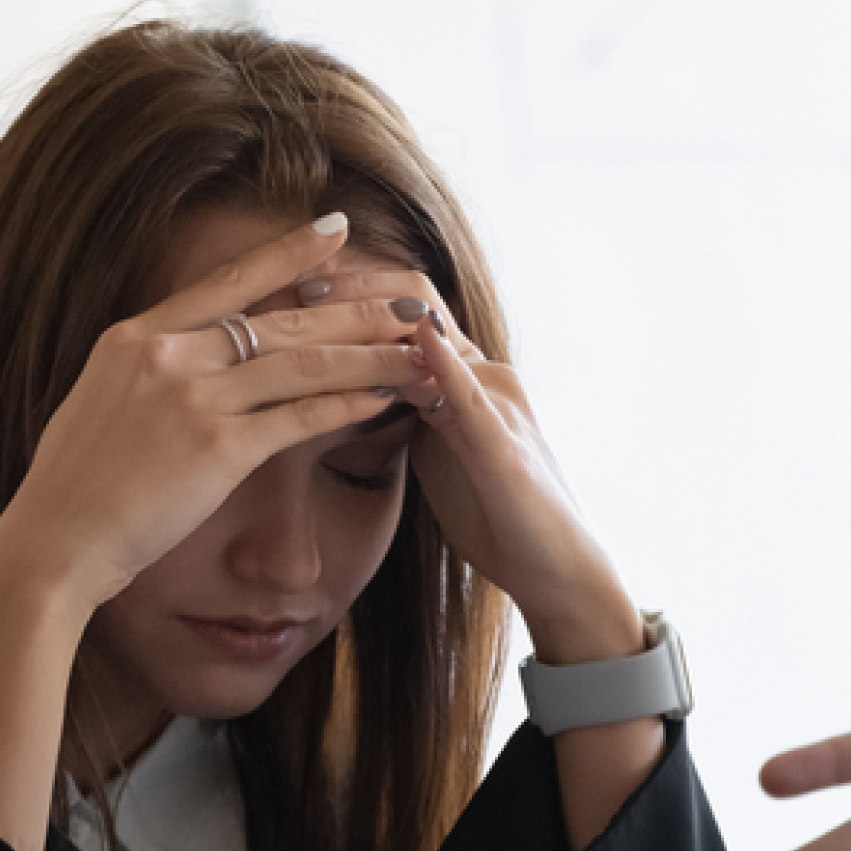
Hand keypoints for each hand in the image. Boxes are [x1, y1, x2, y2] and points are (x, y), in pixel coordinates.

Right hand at [0, 213, 429, 608]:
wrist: (52, 543)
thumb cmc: (70, 490)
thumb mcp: (98, 404)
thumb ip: (143, 375)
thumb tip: (170, 362)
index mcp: (134, 337)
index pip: (227, 281)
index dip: (288, 252)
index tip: (337, 230)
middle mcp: (166, 355)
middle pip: (281, 319)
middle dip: (356, 308)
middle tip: (410, 298)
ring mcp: (193, 399)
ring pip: (304, 363)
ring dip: (369, 354)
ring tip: (419, 347)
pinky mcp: (217, 449)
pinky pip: (299, 417)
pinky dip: (348, 405)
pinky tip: (385, 399)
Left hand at [293, 267, 634, 660]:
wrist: (559, 569)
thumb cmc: (497, 514)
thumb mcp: (441, 452)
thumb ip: (412, 413)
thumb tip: (363, 391)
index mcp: (466, 378)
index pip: (406, 308)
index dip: (351, 291)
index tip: (292, 284)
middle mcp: (485, 375)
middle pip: (416, 302)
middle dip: (352, 287)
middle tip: (291, 282)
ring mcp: (498, 405)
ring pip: (436, 339)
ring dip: (376, 313)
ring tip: (323, 299)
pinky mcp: (504, 447)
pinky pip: (470, 397)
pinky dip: (441, 366)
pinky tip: (415, 343)